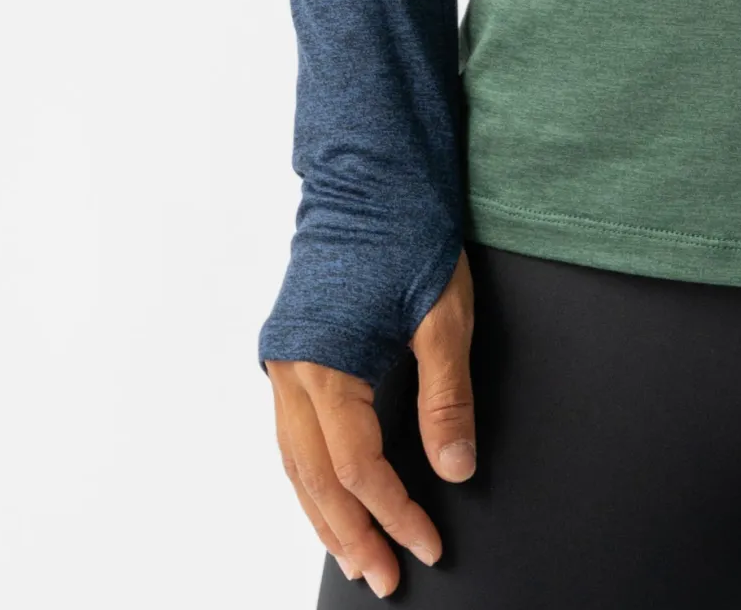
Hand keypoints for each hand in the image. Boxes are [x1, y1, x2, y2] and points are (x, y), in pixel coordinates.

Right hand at [267, 251, 477, 596]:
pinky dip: (312, 474)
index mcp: (325, 365)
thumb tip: (454, 471)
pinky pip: (293, 433)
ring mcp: (286, 361)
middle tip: (383, 579)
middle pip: (317, 478)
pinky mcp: (292, 350)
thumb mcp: (443, 314)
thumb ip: (446, 398)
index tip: (427, 545)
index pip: (359, 466)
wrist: (371, 170)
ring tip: (353, 555)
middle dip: (351, 533)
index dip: (394, 512)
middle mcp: (292, 370)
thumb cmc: (409, 231)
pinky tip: (330, 495)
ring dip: (324, 513)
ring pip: (296, 462)